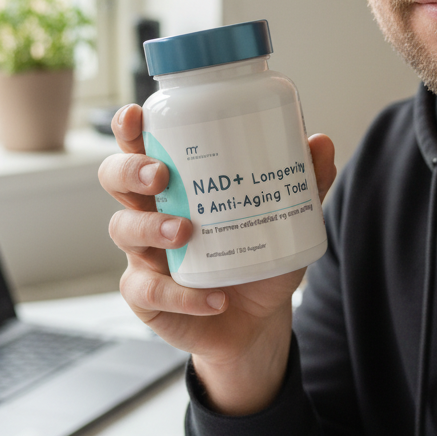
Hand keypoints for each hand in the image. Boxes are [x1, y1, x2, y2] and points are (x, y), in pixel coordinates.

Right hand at [98, 104, 335, 413]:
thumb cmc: (259, 258)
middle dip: (130, 170)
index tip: (136, 114)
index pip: (142, 146)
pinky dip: (183, 296)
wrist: (258, 321)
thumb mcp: (286, 219)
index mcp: (177, 183)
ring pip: (124, 230)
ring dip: (152, 227)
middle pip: (116, 179)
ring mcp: (144, 255)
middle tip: (161, 174)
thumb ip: (303, 184)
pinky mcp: (148, 297)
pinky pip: (150, 292)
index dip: (129, 129)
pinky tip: (215, 299)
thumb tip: (320, 142)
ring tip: (186, 231)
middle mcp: (151, 212)